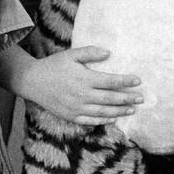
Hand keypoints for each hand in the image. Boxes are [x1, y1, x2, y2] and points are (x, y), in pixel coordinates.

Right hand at [20, 46, 142, 125]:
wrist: (32, 81)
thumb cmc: (54, 65)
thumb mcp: (71, 54)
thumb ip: (90, 53)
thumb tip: (109, 53)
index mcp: (84, 78)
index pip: (110, 81)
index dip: (126, 81)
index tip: (138, 81)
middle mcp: (82, 95)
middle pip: (110, 98)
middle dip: (127, 98)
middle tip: (142, 98)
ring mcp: (76, 107)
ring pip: (102, 112)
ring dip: (119, 111)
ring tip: (132, 109)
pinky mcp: (70, 116)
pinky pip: (89, 121)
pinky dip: (103, 121)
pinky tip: (113, 119)